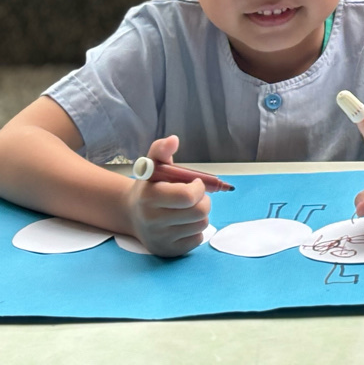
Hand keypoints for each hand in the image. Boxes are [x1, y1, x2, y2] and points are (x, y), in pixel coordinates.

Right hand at [124, 135, 209, 256]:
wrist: (132, 214)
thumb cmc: (149, 187)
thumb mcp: (152, 165)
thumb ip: (161, 150)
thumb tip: (173, 139)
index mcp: (149, 197)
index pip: (187, 196)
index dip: (198, 188)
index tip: (195, 183)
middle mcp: (152, 221)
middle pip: (199, 212)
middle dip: (203, 200)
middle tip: (194, 197)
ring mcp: (160, 238)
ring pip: (201, 224)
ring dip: (200, 214)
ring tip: (188, 209)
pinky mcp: (168, 251)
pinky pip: (197, 239)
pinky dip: (196, 229)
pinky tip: (183, 223)